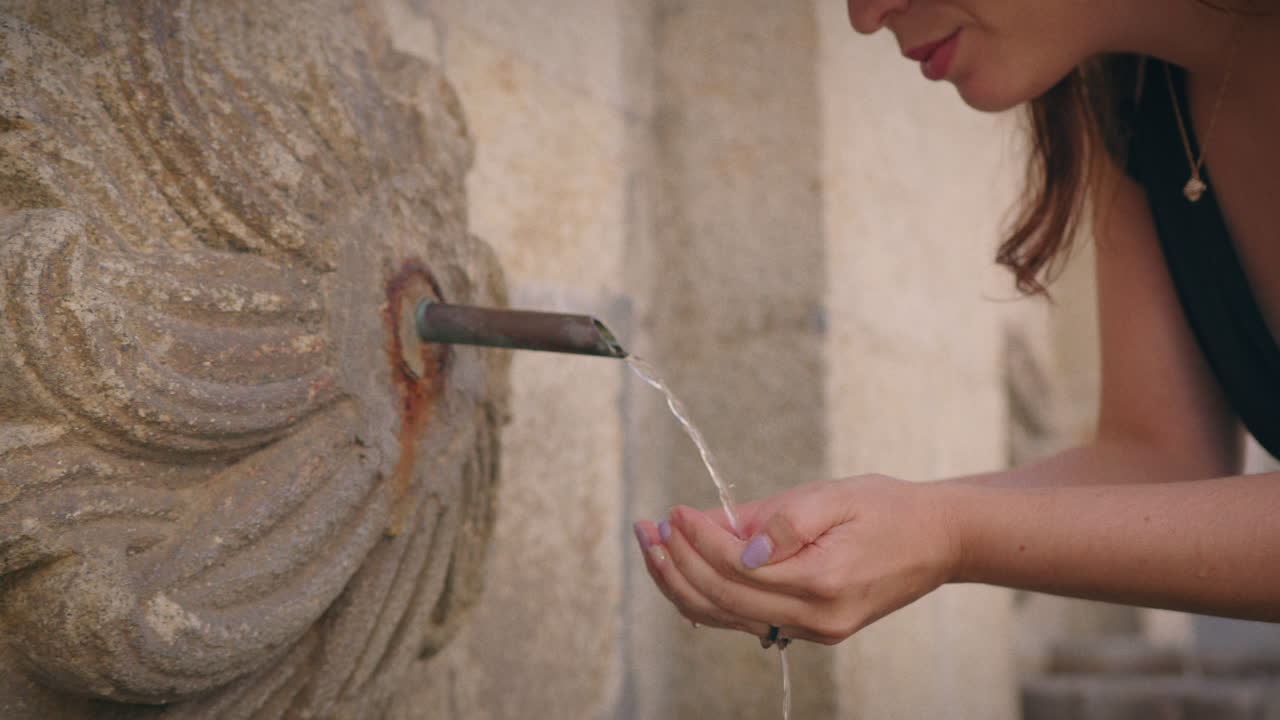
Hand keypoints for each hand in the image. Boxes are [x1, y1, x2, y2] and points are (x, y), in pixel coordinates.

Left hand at [633, 475, 960, 644]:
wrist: (938, 540)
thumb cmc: (887, 508)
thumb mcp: (834, 496)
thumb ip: (780, 520)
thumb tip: (724, 536)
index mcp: (823, 583)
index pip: (737, 569)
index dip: (697, 540)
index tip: (673, 511)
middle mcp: (815, 619)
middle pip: (721, 601)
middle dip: (674, 564)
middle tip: (646, 529)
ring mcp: (812, 631)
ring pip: (726, 618)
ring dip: (682, 583)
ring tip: (653, 547)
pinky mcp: (809, 629)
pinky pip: (744, 619)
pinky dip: (707, 597)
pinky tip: (684, 570)